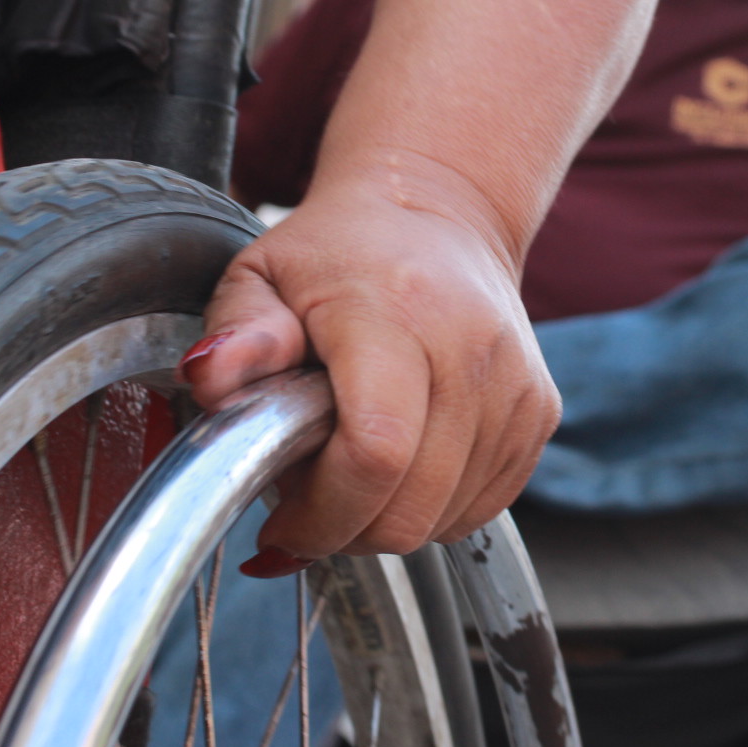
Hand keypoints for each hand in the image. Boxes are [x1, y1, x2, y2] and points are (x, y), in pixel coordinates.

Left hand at [182, 183, 559, 573]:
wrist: (440, 216)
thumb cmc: (337, 254)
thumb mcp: (260, 277)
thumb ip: (235, 335)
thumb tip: (208, 380)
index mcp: (395, 312)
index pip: (375, 451)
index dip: (322, 513)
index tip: (280, 523)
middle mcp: (470, 349)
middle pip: (411, 506)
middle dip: (345, 530)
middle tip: (307, 498)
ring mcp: (516, 386)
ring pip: (444, 521)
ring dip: (385, 521)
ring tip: (350, 468)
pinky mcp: (539, 413)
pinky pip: (480, 510)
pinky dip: (430, 510)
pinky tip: (399, 467)